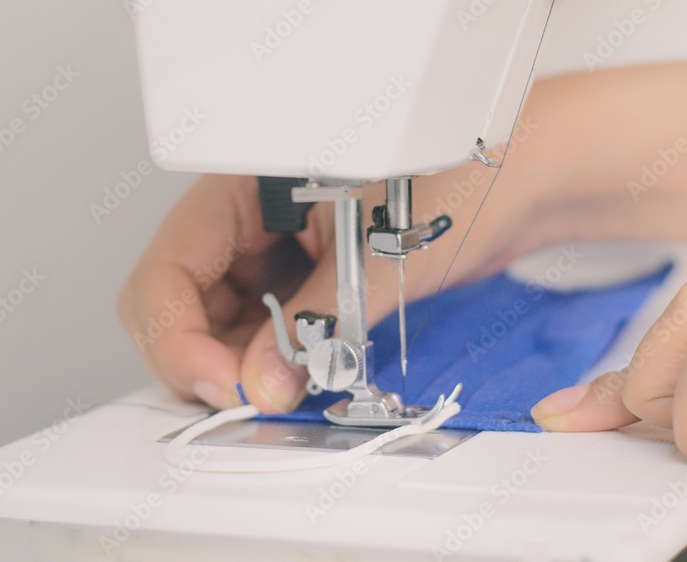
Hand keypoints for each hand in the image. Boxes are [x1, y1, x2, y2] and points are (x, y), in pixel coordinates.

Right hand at [118, 164, 545, 412]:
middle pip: (181, 306)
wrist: (518, 182)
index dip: (179, 338)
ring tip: (286, 391)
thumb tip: (264, 381)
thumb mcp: (374, 256)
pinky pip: (267, 332)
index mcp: (244, 189)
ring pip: (222, 327)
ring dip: (243, 368)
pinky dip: (277, 363)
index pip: (168, 270)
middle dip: (207, 361)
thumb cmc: (458, 180)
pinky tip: (303, 376)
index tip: (225, 386)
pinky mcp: (306, 282)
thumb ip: (312, 322)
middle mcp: (249, 222)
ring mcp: (276, 254)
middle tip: (256, 399)